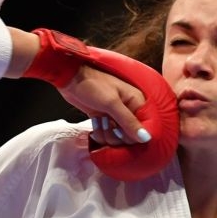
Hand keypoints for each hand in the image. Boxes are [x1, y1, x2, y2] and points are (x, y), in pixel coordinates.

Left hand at [21, 31, 178, 181]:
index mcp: (137, 102)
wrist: (70, 79)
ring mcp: (116, 116)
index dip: (132, 135)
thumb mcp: (111, 103)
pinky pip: (106, 135)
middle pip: (130, 137)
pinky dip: (99, 132)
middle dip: (115, 135)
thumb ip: (128, 122)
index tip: (119, 130)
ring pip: (117, 138)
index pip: (144, 128)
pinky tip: (94, 122)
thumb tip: (146, 138)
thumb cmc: (93, 85)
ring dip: (105, 134)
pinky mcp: (104, 119)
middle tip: (105, 122)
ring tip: (98, 121)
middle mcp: (130, 110)